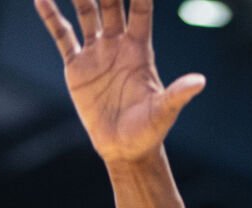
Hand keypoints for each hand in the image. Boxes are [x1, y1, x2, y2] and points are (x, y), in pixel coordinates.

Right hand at [34, 0, 205, 163]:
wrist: (124, 150)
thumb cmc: (149, 131)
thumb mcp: (164, 112)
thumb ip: (178, 94)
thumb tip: (199, 82)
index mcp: (140, 49)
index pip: (141, 9)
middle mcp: (118, 44)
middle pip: (112, 3)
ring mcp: (96, 53)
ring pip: (87, 13)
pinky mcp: (77, 67)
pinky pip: (62, 36)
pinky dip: (51, 17)